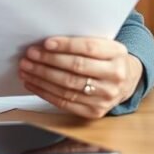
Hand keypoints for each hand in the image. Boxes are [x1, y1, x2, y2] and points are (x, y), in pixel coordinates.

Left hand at [18, 36, 142, 118]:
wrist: (127, 80)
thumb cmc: (107, 58)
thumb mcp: (104, 44)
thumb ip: (82, 42)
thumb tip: (47, 43)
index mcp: (117, 54)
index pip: (88, 48)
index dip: (65, 46)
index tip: (46, 43)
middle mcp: (115, 76)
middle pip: (76, 67)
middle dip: (48, 61)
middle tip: (30, 55)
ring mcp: (105, 96)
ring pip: (67, 86)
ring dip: (41, 77)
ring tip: (26, 68)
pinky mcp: (95, 111)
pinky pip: (65, 102)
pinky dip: (45, 92)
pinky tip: (33, 83)